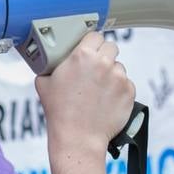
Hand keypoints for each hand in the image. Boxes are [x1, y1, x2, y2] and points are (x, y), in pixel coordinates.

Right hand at [35, 31, 135, 157]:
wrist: (78, 137)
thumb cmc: (59, 111)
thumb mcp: (44, 82)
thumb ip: (51, 66)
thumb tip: (50, 61)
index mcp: (82, 55)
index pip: (95, 35)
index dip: (92, 43)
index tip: (90, 49)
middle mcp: (103, 63)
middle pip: (111, 47)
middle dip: (104, 55)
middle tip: (96, 68)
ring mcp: (119, 77)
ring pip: (119, 66)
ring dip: (112, 73)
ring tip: (99, 90)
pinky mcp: (129, 92)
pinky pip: (126, 83)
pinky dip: (119, 89)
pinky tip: (106, 100)